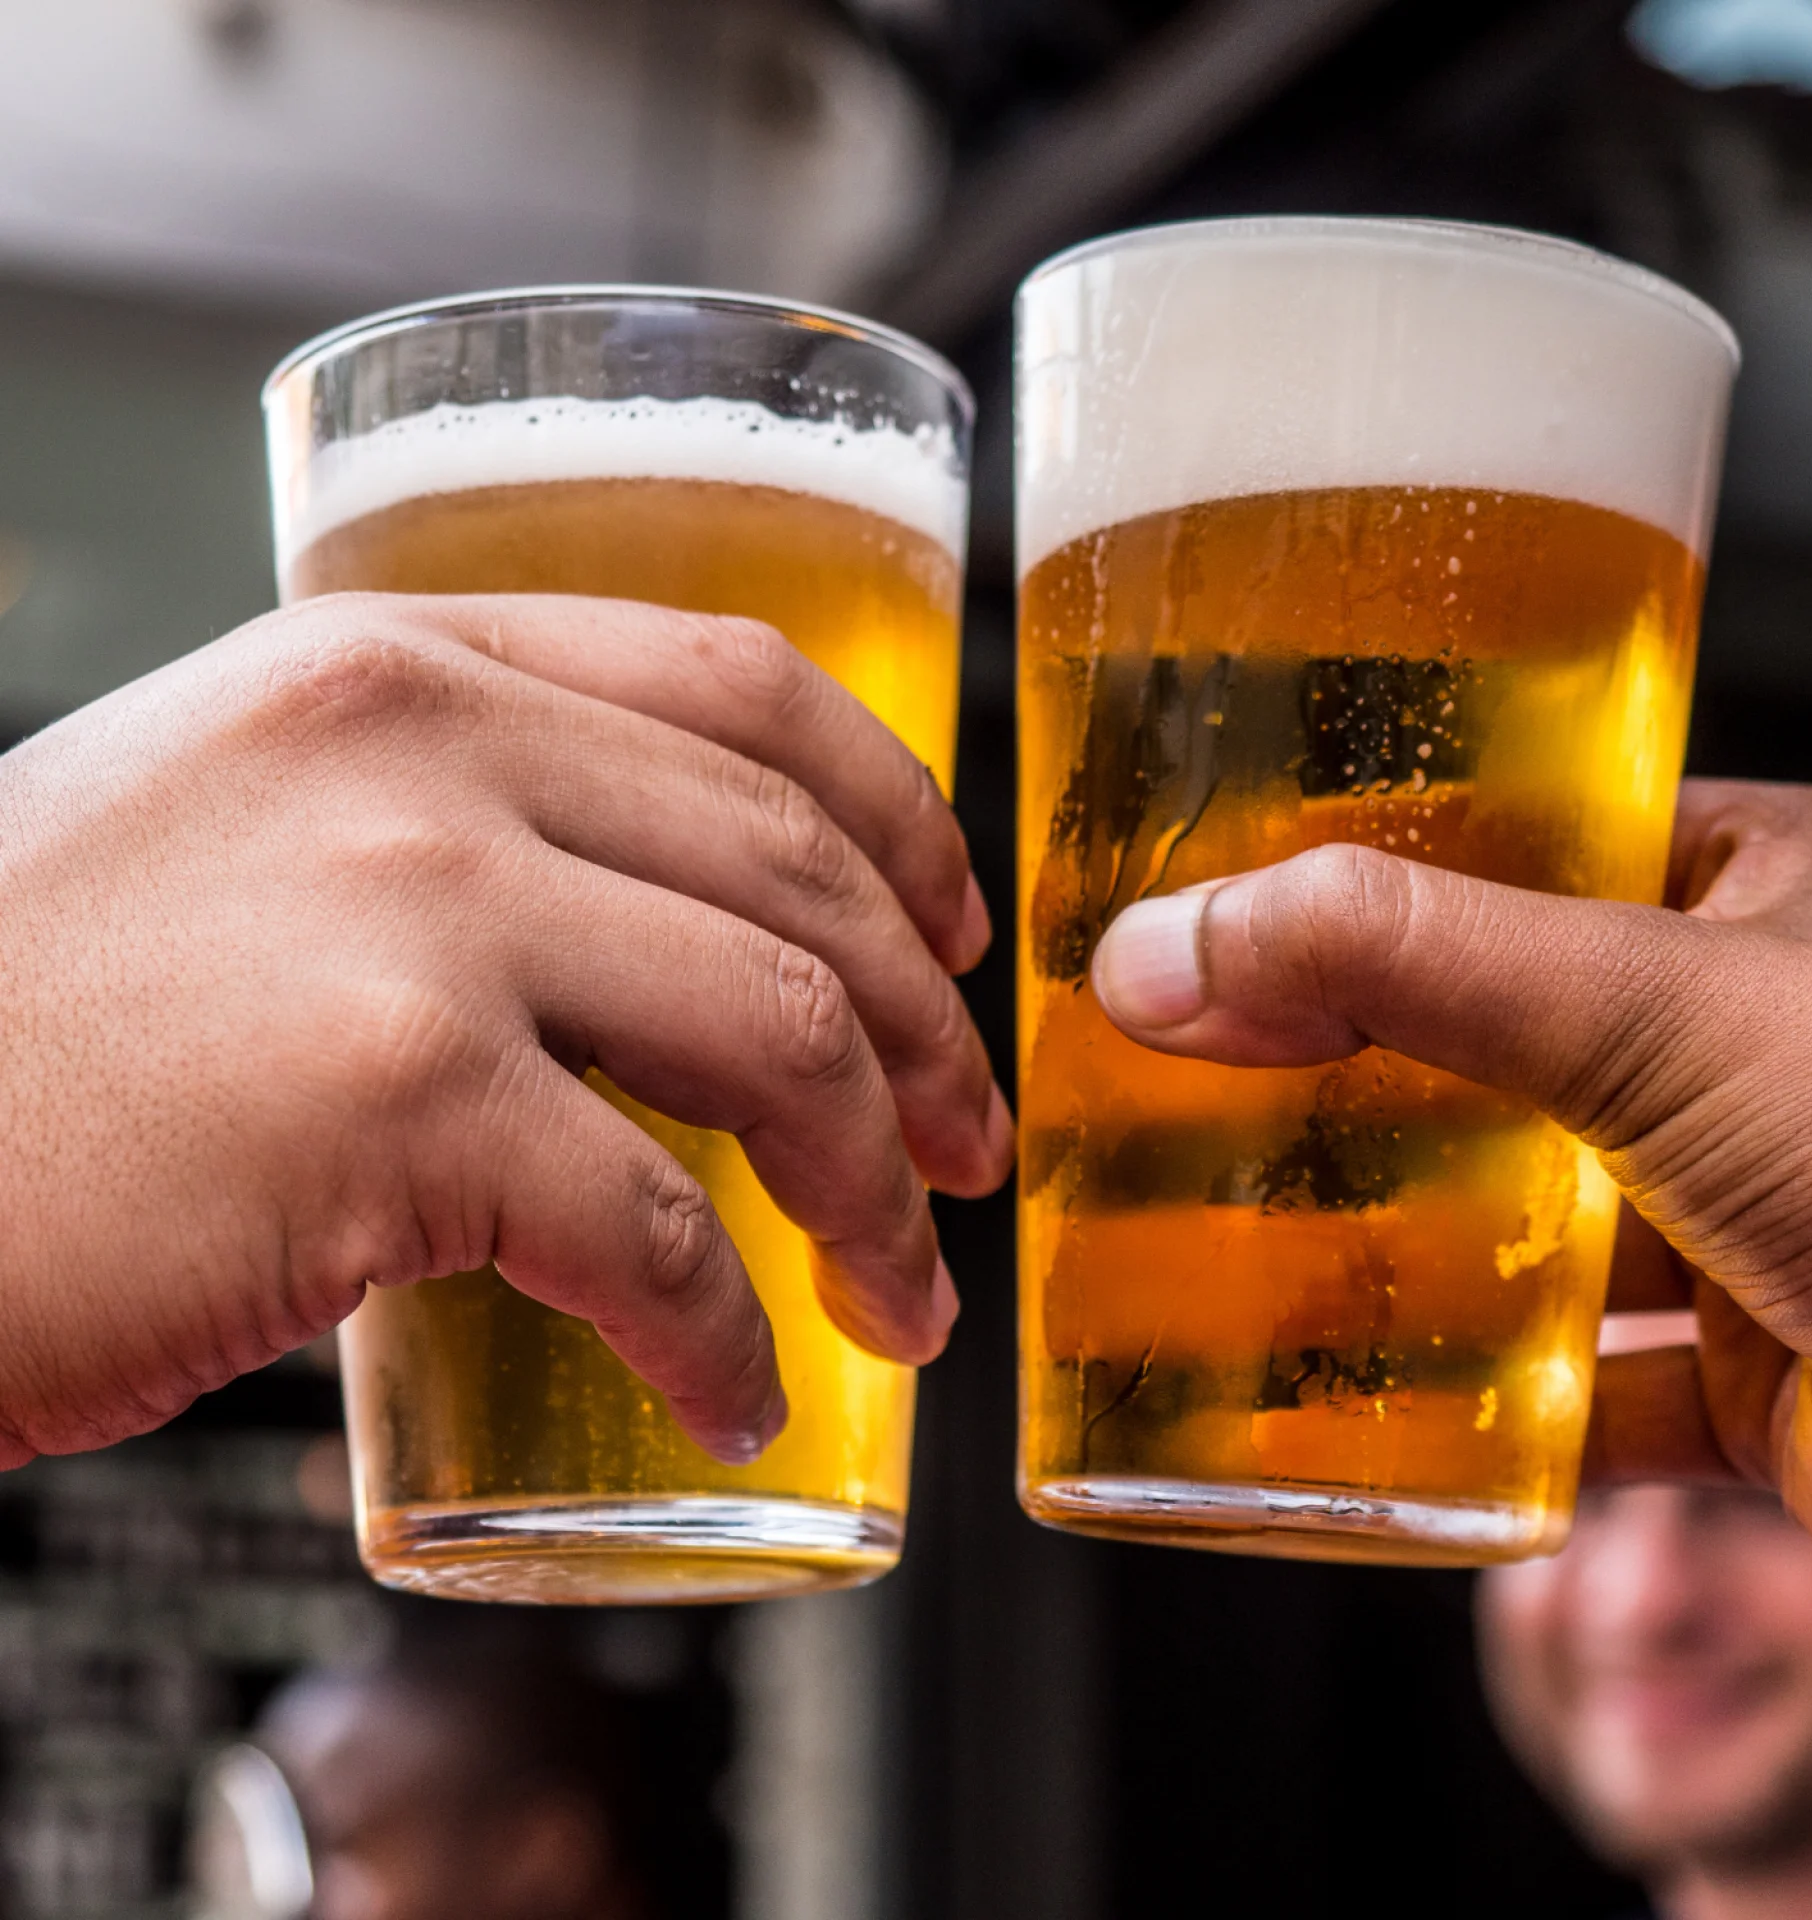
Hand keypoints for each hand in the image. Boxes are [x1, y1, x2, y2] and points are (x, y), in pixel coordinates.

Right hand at [0, 594, 1010, 1467]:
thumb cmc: (25, 1015)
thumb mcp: (247, 828)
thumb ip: (445, 839)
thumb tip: (652, 960)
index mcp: (402, 662)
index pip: (742, 684)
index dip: (898, 814)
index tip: (953, 936)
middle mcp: (423, 746)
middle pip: (797, 872)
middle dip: (926, 1033)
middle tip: (967, 1146)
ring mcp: (414, 910)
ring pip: (775, 1037)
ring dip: (877, 1187)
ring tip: (906, 1291)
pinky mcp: (393, 1097)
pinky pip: (651, 1233)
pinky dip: (728, 1334)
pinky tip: (738, 1397)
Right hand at [1091, 780, 1811, 1591]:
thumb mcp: (1651, 999)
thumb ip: (1403, 962)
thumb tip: (1171, 951)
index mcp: (1743, 894)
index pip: (1509, 858)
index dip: (1360, 884)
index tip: (1218, 912)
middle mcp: (1741, 1049)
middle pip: (1492, 1053)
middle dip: (1350, 1083)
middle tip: (1187, 1083)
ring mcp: (1745, 1217)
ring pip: (1526, 1229)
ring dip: (1395, 1252)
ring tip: (1225, 1243)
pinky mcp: (1755, 1380)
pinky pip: (1578, 1393)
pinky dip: (1476, 1412)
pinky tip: (1361, 1410)